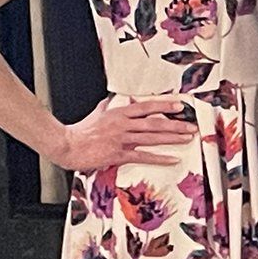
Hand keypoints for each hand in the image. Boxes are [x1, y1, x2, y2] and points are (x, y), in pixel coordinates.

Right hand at [56, 97, 198, 171]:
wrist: (66, 145)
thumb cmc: (79, 131)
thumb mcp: (95, 113)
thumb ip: (105, 107)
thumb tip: (110, 100)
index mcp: (119, 113)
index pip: (147, 107)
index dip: (165, 106)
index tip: (180, 106)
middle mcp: (123, 124)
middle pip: (155, 122)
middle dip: (176, 124)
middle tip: (191, 126)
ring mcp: (121, 139)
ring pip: (152, 137)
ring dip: (172, 138)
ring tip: (187, 138)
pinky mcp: (118, 154)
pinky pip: (143, 155)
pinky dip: (159, 158)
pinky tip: (172, 159)